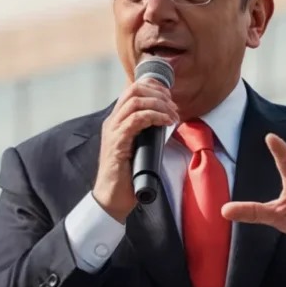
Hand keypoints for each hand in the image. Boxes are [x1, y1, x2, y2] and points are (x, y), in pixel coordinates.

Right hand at [93, 79, 178, 222]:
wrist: (111, 198)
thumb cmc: (127, 176)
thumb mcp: (137, 148)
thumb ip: (145, 134)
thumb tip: (165, 124)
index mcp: (116, 121)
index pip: (132, 91)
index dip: (153, 88)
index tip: (169, 97)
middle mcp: (112, 122)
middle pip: (133, 90)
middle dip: (158, 94)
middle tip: (174, 107)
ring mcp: (113, 132)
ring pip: (136, 102)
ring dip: (159, 105)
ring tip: (173, 116)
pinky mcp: (117, 143)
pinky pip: (136, 120)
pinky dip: (155, 117)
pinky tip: (166, 122)